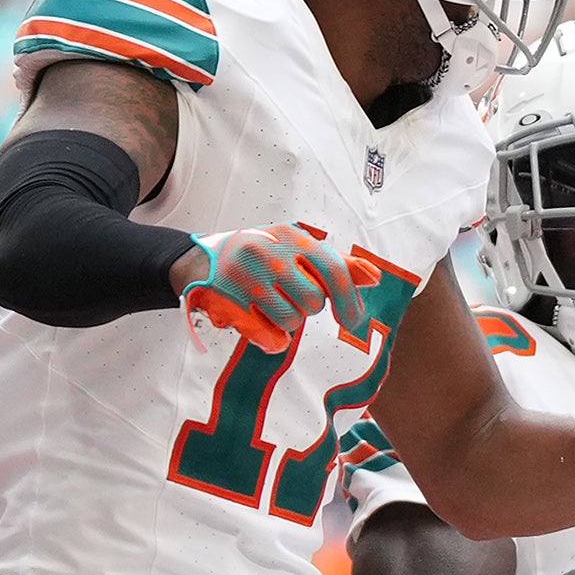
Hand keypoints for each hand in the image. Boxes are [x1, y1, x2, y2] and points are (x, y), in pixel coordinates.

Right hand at [177, 223, 356, 351]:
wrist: (200, 261)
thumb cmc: (260, 255)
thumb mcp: (295, 248)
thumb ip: (335, 263)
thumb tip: (374, 277)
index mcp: (290, 237)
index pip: (333, 270)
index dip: (349, 300)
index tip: (353, 320)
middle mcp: (268, 254)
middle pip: (313, 302)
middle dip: (305, 306)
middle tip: (285, 294)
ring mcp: (246, 279)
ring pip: (292, 321)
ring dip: (286, 320)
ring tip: (266, 303)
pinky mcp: (229, 304)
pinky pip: (270, 338)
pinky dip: (270, 338)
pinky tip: (257, 321)